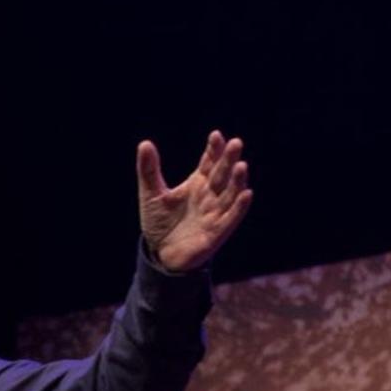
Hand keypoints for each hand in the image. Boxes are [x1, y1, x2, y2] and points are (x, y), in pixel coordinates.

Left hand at [138, 130, 251, 271]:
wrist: (160, 254)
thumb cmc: (159, 223)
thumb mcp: (151, 195)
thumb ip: (149, 171)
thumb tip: (144, 144)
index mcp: (197, 183)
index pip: (209, 162)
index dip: (213, 150)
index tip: (216, 135)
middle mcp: (210, 195)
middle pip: (222, 174)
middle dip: (228, 160)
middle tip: (235, 143)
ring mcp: (215, 213)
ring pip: (230, 194)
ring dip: (237, 181)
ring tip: (242, 166)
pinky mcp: (217, 232)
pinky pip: (231, 218)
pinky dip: (239, 207)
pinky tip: (246, 194)